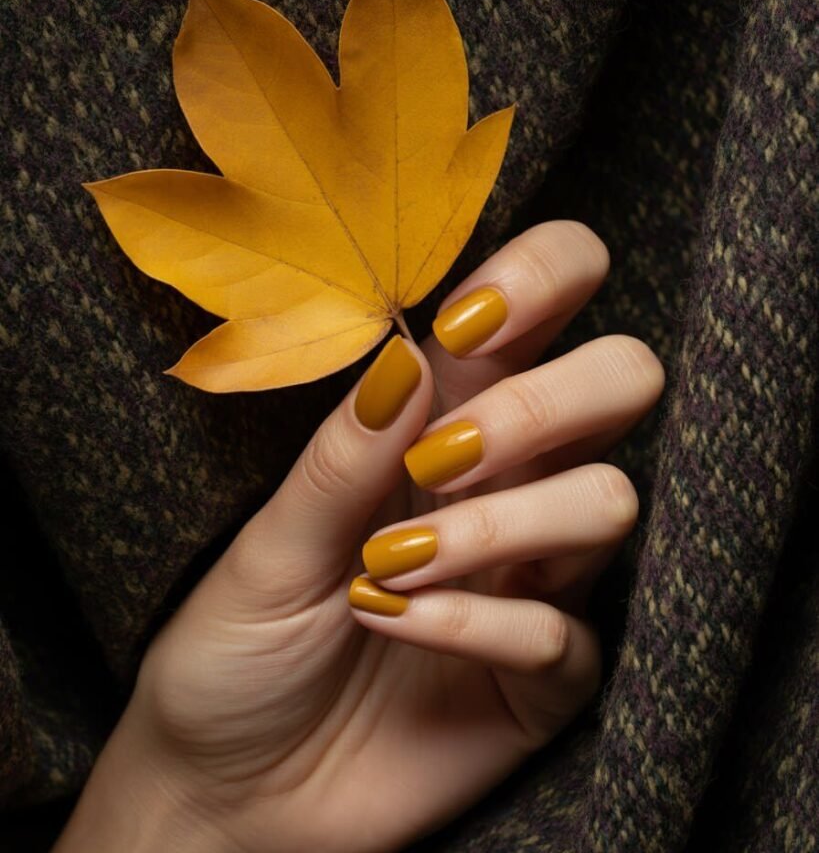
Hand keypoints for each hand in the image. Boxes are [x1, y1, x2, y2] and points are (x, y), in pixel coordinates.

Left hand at [55, 221, 663, 852]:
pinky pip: (566, 634)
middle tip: (441, 455)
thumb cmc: (236, 646)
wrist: (230, 789)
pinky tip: (397, 626)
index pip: (542, 304)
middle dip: (550, 401)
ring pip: (609, 501)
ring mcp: (534, 577)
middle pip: (621, 380)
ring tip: (394, 561)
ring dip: (503, 523)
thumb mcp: (268, 542)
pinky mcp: (546, 676)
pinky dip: (479, 624)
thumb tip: (406, 352)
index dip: (539, 279)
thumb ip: (343, 452)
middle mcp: (505, 482)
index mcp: (439, 417)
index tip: (464, 324)